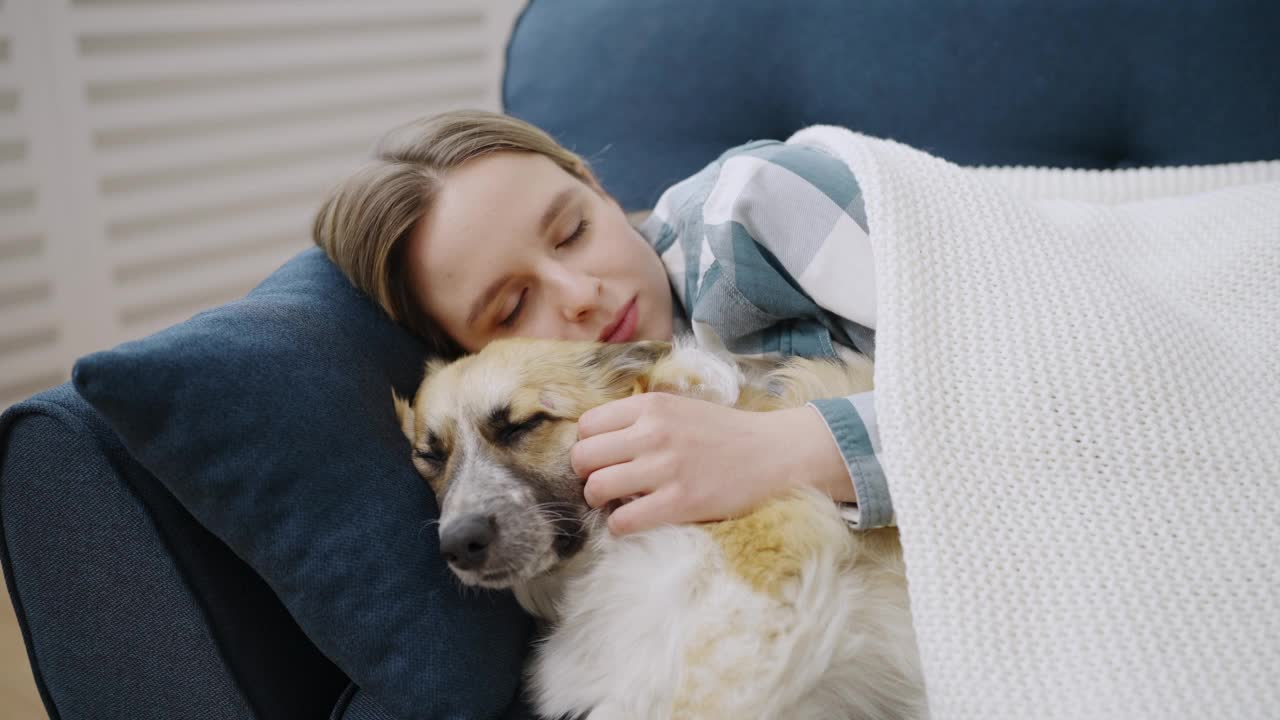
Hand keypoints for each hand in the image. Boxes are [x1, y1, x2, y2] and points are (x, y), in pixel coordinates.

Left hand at [570, 392, 854, 534]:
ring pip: (596, 488)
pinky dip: (619, 525)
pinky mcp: (679, 502)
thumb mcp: (678, 408)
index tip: (601, 458)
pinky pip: (622, 520)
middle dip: (585, 474)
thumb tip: (594, 439)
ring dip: (599, 501)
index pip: (586, 426)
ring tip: (617, 502)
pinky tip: (633, 521)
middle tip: (603, 482)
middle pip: (583, 457)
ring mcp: (666, 468)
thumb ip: (639, 418)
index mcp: (651, 406)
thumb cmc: (723, 434)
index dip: (587, 446)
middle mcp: (653, 433)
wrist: (774, 454)